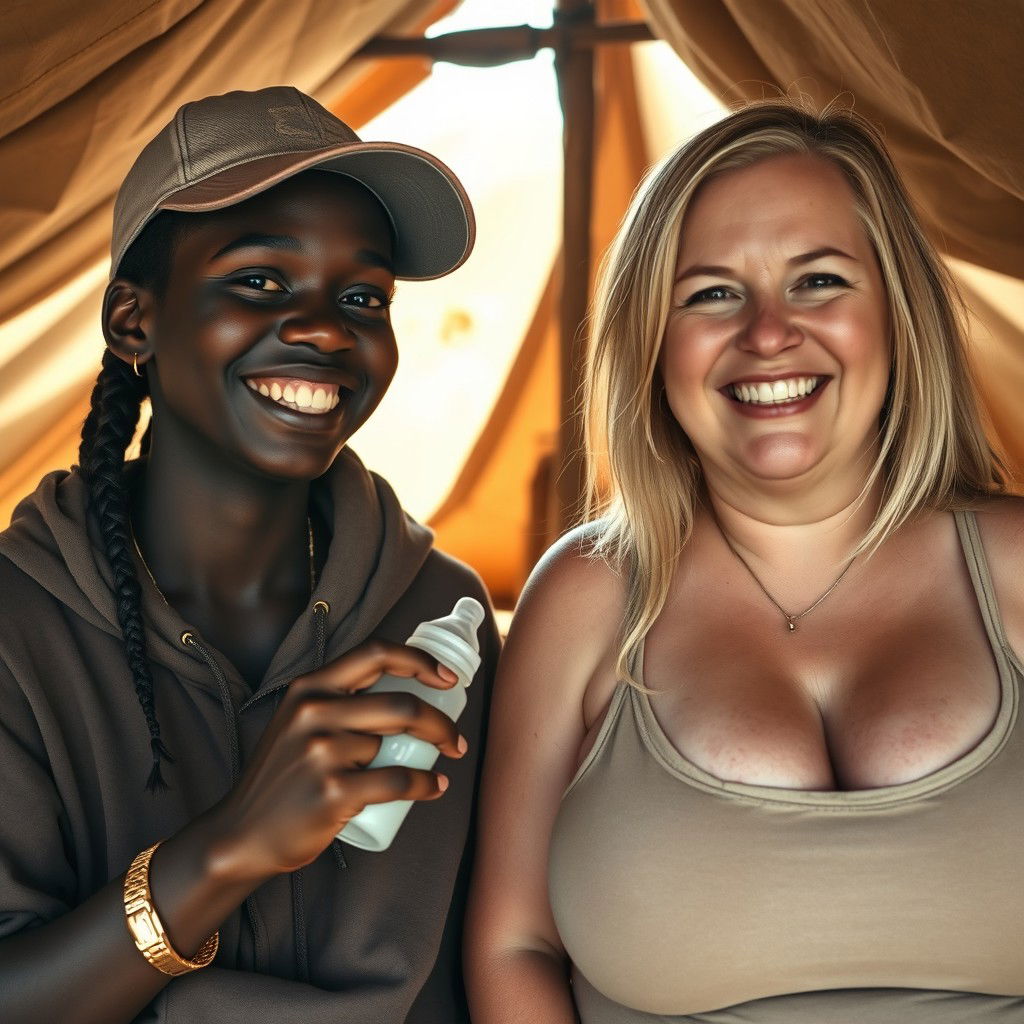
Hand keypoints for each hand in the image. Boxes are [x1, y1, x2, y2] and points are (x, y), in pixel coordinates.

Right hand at [203, 640, 466, 880]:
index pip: (375, 653)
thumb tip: (408, 690)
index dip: (419, 660)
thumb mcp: (299, 722)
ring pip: (397, 747)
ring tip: (434, 770)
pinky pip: (398, 781)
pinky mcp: (332, 790)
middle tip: (454, 740)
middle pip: (400, 704)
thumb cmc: (284, 777)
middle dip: (440, 722)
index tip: (448, 678)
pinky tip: (434, 787)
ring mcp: (321, 751)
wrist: (242, 835)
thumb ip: (339, 701)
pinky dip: (425, 784)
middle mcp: (313, 712)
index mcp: (309, 687)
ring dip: (427, 760)